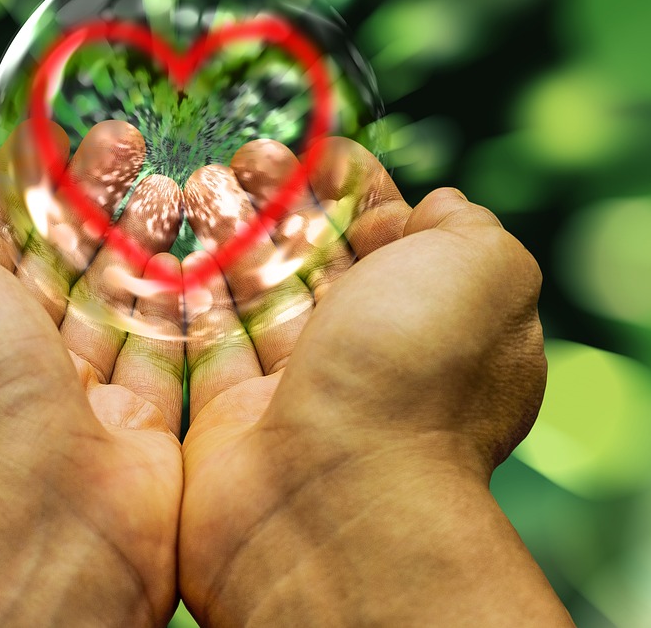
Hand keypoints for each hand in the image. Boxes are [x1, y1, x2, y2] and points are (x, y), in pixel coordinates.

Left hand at [0, 120, 185, 626]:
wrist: (26, 518)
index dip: (29, 179)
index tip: (64, 132)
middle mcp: (11, 359)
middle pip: (62, 257)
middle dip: (96, 194)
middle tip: (131, 139)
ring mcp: (80, 396)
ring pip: (120, 297)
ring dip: (147, 234)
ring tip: (176, 179)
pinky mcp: (143, 426)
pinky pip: (173, 349)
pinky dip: (191, 297)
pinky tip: (207, 243)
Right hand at [177, 138, 571, 625]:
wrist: (333, 501)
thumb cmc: (413, 376)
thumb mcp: (484, 271)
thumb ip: (467, 226)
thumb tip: (436, 206)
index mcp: (436, 322)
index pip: (393, 236)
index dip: (353, 186)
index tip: (313, 148)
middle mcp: (369, 359)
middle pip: (317, 259)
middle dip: (280, 201)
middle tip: (244, 158)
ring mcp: (297, 393)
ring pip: (255, 296)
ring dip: (228, 235)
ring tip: (196, 183)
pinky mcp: (231, 421)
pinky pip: (203, 345)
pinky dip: (185, 294)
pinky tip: (167, 244)